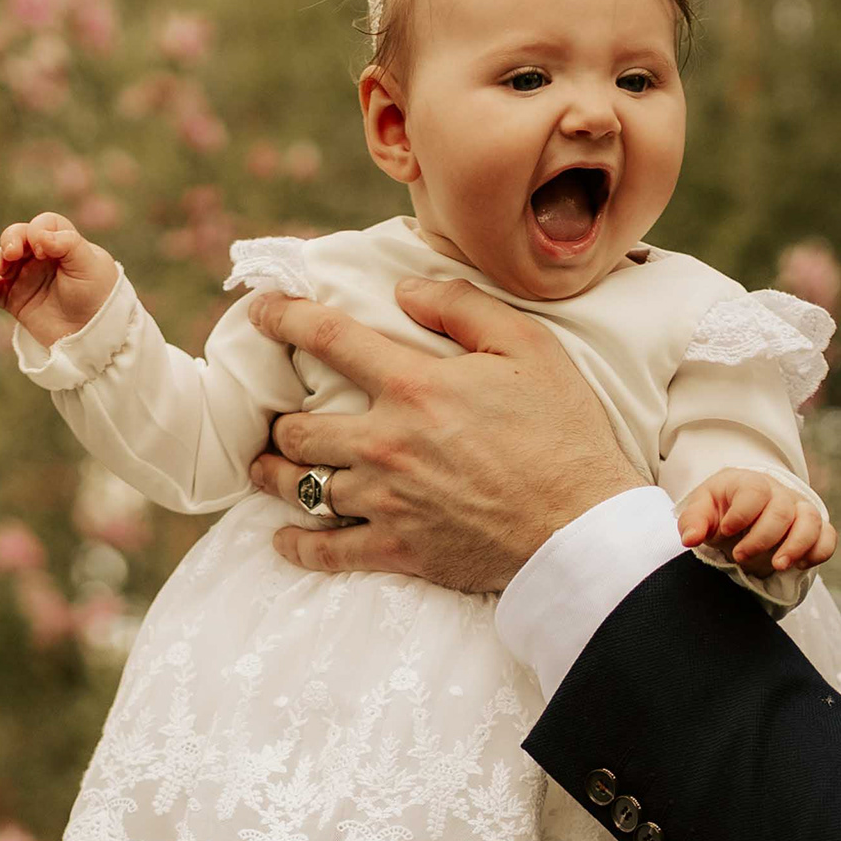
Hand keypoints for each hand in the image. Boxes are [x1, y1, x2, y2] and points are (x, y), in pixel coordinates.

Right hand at [0, 212, 120, 347]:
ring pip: (1, 261)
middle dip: (9, 240)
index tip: (42, 249)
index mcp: (62, 245)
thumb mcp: (90, 265)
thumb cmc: (98, 296)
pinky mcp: (16, 301)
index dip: (37, 230)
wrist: (95, 336)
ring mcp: (26, 279)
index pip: (42, 225)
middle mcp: (42, 259)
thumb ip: (67, 243)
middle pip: (17, 237)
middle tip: (11, 254)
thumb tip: (39, 235)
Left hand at [241, 275, 643, 594]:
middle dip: (278, 417)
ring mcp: (387, 501)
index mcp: (414, 386)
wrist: (581, 528)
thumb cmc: (563, 432)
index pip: (327, 339)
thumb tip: (405, 289)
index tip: (260, 309)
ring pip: (302, 486)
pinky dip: (298, 545)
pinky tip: (283, 539)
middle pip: (299, 426)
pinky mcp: (398, 549)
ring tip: (265, 466)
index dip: (283, 317)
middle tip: (275, 415)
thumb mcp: (529, 346)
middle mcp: (386, 443)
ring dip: (276, 475)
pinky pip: (329, 550)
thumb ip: (462, 306)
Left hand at [678, 469, 836, 574]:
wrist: (742, 511)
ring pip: (811, 520)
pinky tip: (799, 566)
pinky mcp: (813, 528)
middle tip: (740, 557)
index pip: (755, 492)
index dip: (742, 514)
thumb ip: (693, 521)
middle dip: (762, 538)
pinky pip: (828, 536)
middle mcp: (779, 493)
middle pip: (782, 511)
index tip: (726, 532)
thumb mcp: (702, 510)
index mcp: (750, 483)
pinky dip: (819, 551)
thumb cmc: (721, 509)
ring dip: (796, 545)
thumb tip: (690, 538)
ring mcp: (799, 510)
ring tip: (777, 565)